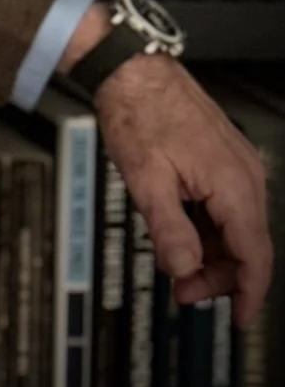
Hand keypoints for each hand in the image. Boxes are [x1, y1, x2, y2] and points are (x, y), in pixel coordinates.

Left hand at [93, 51, 272, 326]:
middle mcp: (245, 174)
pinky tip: (179, 229)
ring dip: (210, 251)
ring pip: (235, 225)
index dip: (249, 293)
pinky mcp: (222, 156)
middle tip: (182, 290)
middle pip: (247, 244)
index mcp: (233, 184)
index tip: (239, 319)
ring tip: (174, 261)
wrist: (131, 68)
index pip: (255, 255)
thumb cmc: (139, 111)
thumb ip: (169, 232)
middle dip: (218, 275)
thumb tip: (185, 271)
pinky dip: (207, 225)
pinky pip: (225, 204)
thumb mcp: (146, 180)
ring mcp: (236, 163)